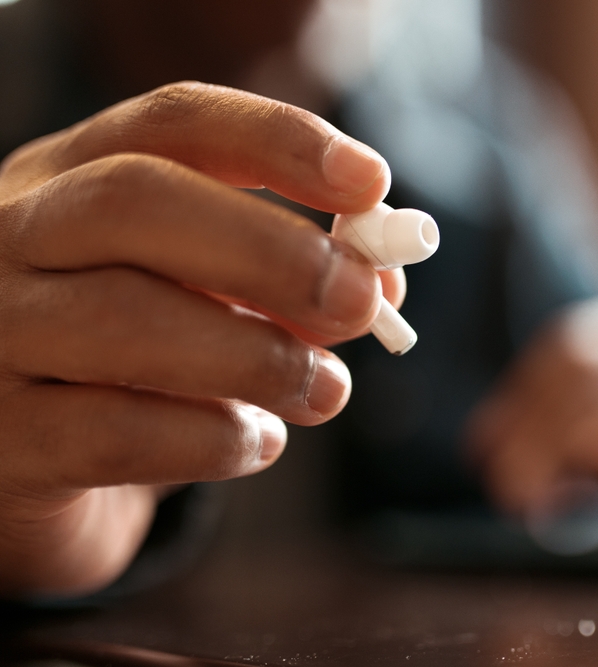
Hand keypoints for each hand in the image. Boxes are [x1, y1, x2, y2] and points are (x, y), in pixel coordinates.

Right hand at [0, 82, 402, 596]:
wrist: (35, 460)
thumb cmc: (138, 357)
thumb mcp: (206, 294)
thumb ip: (288, 278)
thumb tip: (380, 282)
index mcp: (72, 176)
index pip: (173, 122)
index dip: (279, 141)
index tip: (371, 182)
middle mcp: (12, 234)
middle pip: (135, 199)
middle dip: (272, 250)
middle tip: (361, 301)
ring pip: (125, 319)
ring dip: (260, 357)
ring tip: (327, 391)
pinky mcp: (2, 439)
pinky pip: (114, 433)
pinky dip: (214, 438)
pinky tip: (259, 441)